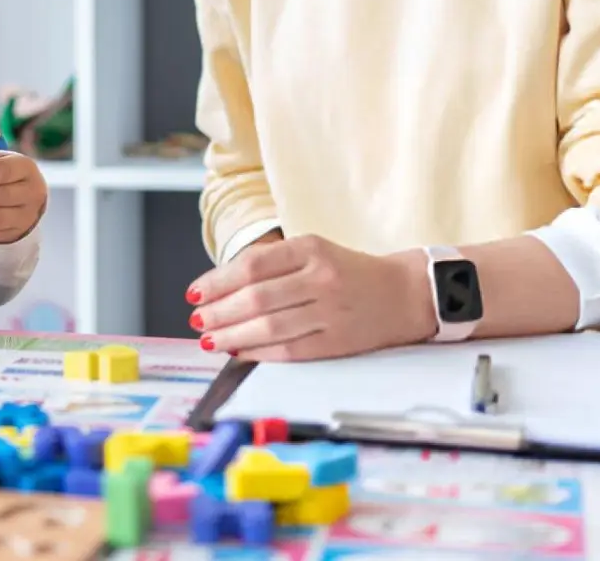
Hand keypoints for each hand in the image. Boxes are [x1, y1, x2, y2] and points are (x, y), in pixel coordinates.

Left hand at [186, 234, 435, 361]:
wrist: (405, 293)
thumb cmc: (348, 271)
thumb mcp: (312, 250)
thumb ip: (271, 264)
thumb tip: (219, 288)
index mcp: (311, 249)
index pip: (252, 266)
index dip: (217, 282)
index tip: (194, 293)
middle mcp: (321, 279)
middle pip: (256, 299)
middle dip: (218, 312)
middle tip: (197, 320)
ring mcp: (330, 313)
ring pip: (269, 327)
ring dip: (231, 336)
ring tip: (209, 339)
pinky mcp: (337, 343)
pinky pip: (288, 350)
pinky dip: (257, 352)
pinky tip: (238, 350)